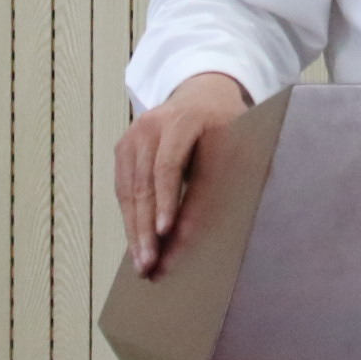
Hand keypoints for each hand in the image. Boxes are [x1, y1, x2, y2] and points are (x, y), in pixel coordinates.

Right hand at [114, 71, 251, 276]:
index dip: (167, 199)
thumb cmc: (226, 124)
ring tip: (142, 264)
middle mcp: (151, 126)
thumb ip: (223, 178)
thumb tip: (208, 225)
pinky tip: (137, 244)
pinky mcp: (123, 149)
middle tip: (150, 262)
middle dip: (146, 227)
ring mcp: (133, 136)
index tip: (165, 231)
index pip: (168, 164)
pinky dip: (130, 219)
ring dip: (134, 230)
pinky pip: (123, 190)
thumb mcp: (237, 142)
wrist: (202, 95)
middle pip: (144, 183)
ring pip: (129, 191)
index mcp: (183, 119)